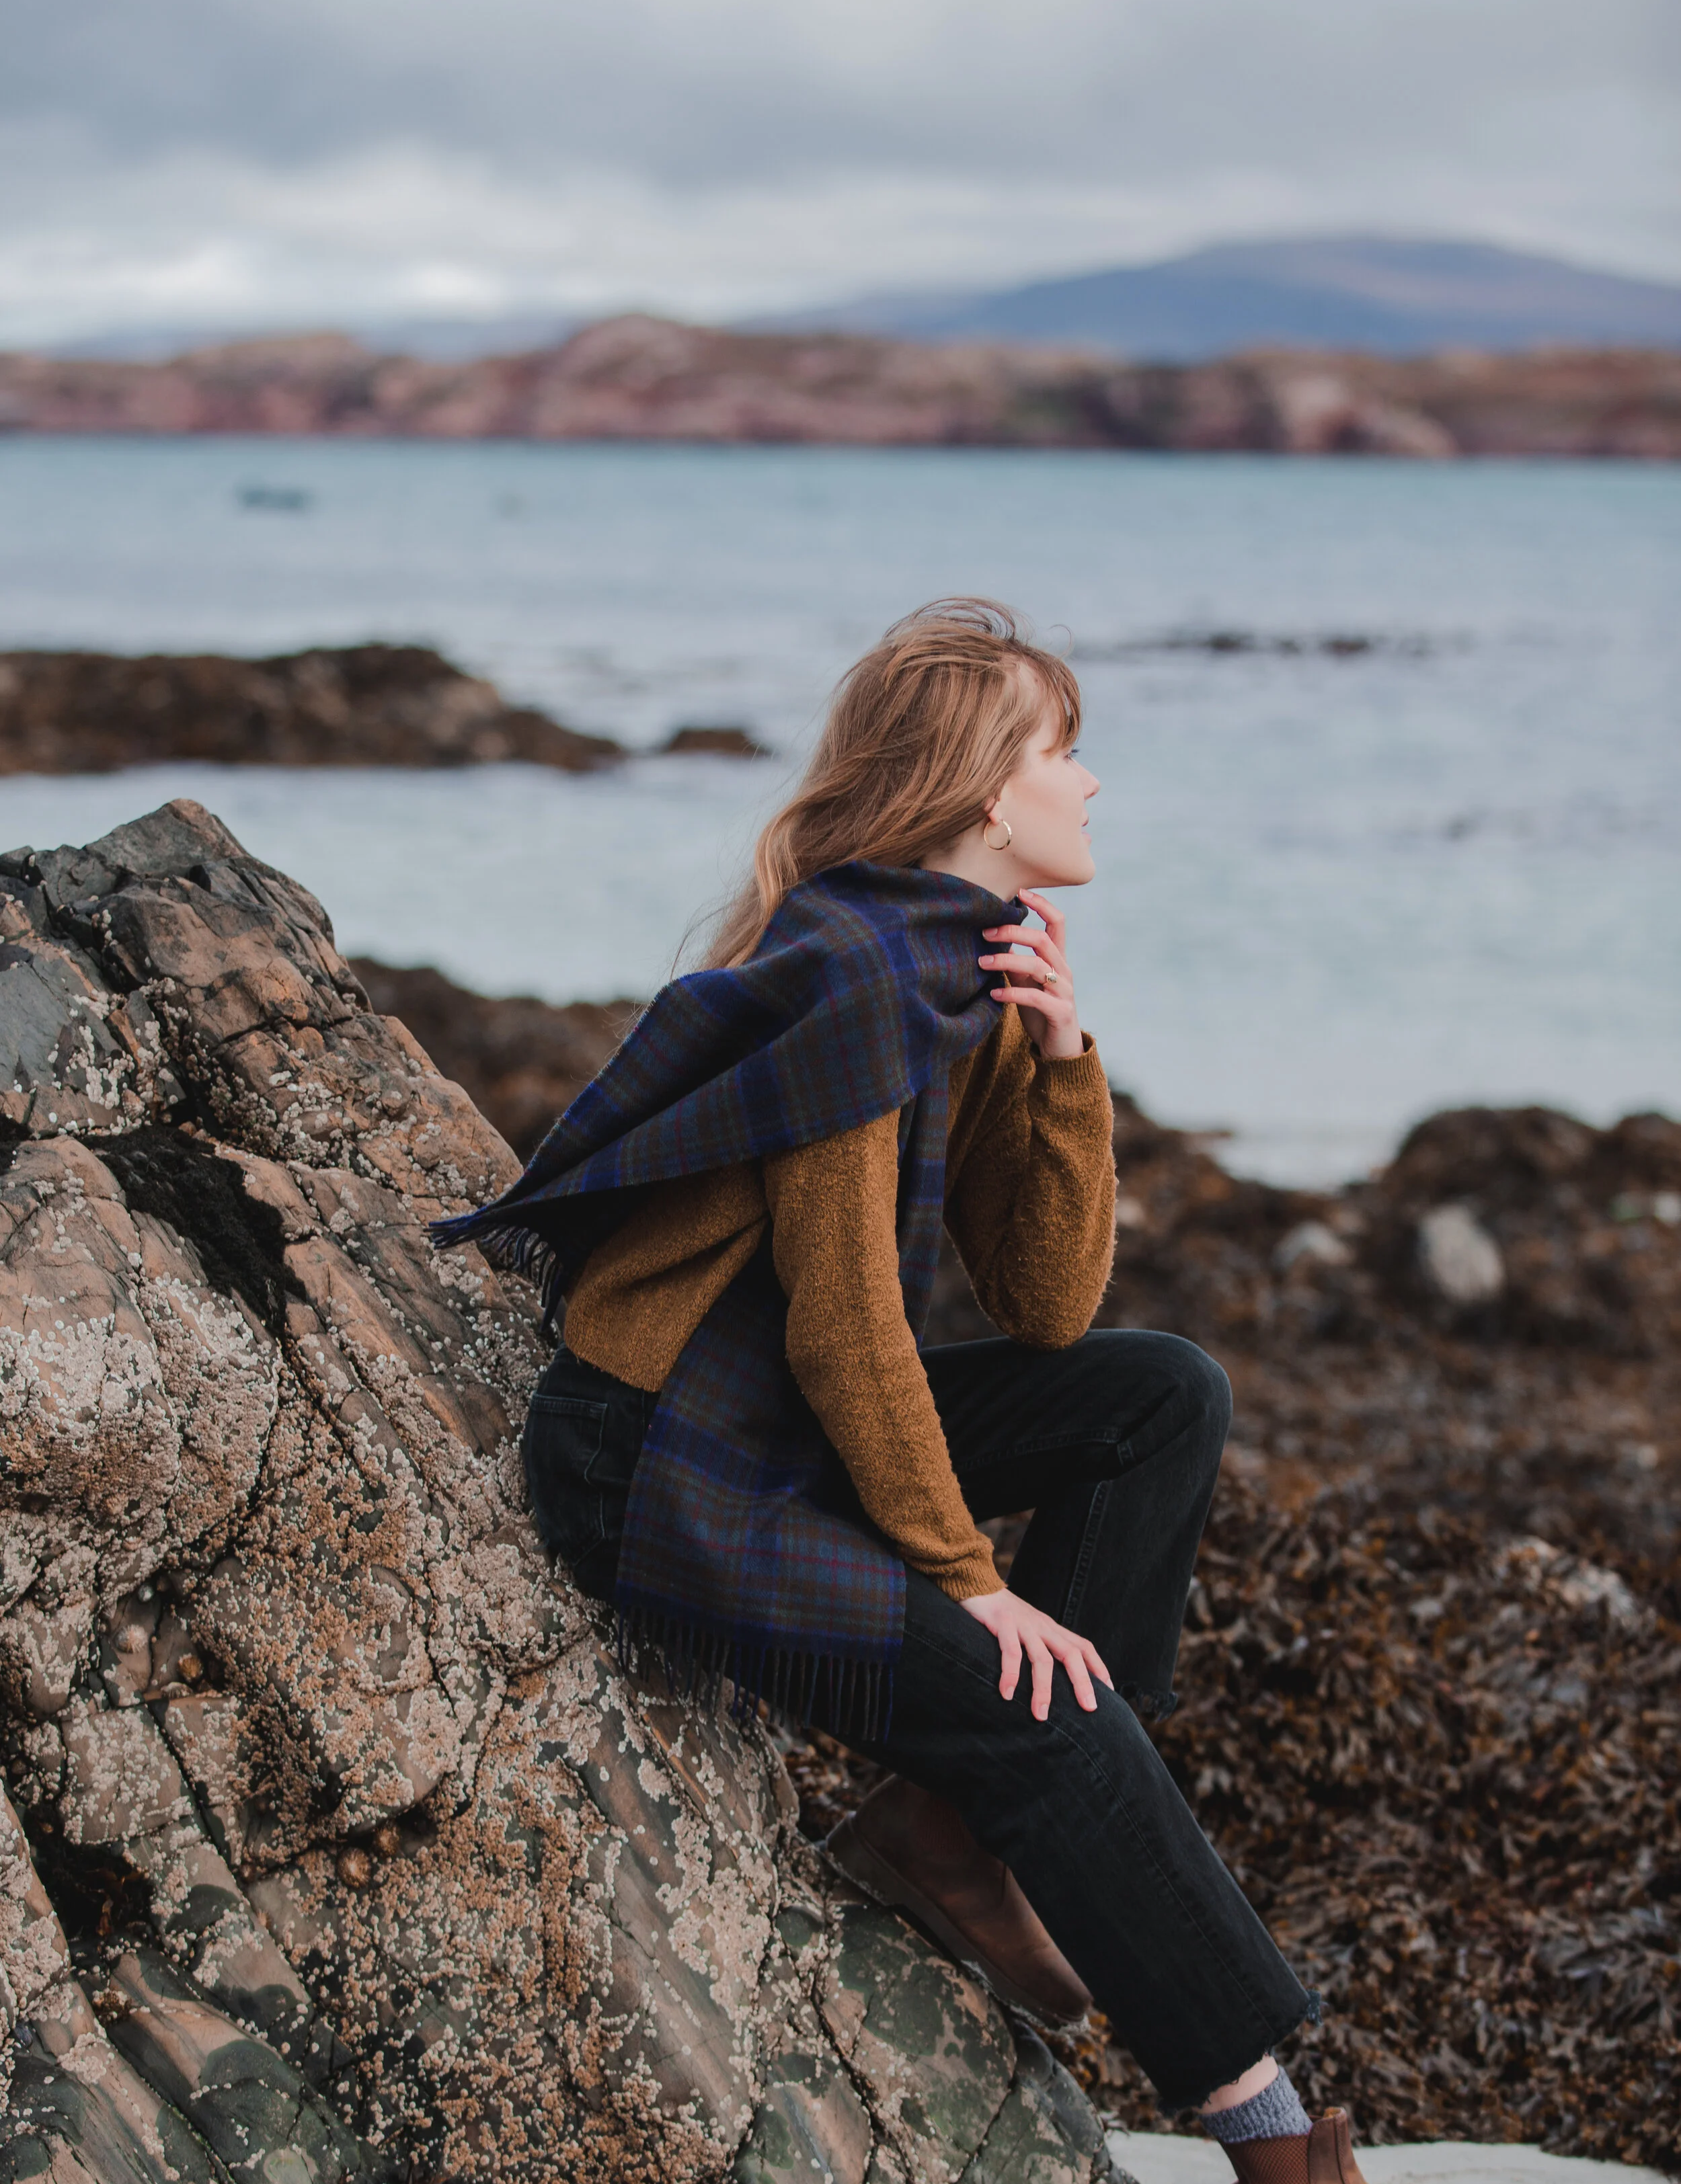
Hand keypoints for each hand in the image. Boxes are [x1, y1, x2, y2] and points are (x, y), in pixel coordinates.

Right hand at [959, 1589, 1113, 1719]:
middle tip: (1089, 1709)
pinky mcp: (1002, 1622)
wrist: (975, 1580)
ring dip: (1043, 1689)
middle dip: (1082, 1682)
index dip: (1098, 1668)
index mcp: (1050, 1628)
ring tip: (1040, 1715)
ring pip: (1042, 1658)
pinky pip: (1010, 1652)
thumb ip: (1039, 1647)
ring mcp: (1023, 1624)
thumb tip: (1048, 1678)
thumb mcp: (1026, 1628)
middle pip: (1071, 1654)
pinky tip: (1006, 1694)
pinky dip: (1010, 1675)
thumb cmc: (1000, 1612)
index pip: (1083, 1646)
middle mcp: (1041, 1626)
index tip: (1109, 1692)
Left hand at [979, 889, 1083, 1060]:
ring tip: (981, 962)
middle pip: (1043, 940)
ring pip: (1038, 966)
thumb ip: (1015, 963)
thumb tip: (993, 940)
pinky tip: (994, 993)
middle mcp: (1064, 971)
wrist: (1060, 1049)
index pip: (1057, 923)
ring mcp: (1064, 992)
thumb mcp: (1025, 983)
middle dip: (1013, 932)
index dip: (1042, 905)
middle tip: (985, 933)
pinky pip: (1035, 998)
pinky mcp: (1060, 1013)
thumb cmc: (1040, 1012)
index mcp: (1057, 960)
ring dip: (1007, 961)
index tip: (1020, 893)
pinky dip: (1012, 993)